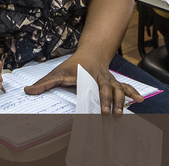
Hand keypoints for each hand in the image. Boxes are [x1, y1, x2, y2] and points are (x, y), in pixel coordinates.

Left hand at [24, 52, 142, 113]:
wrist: (91, 52)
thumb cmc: (74, 65)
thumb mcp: (58, 72)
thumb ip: (45, 83)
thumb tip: (29, 91)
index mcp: (87, 75)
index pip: (90, 88)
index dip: (93, 98)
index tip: (95, 110)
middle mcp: (101, 77)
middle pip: (107, 89)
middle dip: (108, 103)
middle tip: (106, 116)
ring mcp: (110, 79)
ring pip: (118, 89)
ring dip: (121, 101)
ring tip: (120, 114)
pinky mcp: (115, 82)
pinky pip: (125, 87)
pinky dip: (133, 93)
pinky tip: (140, 100)